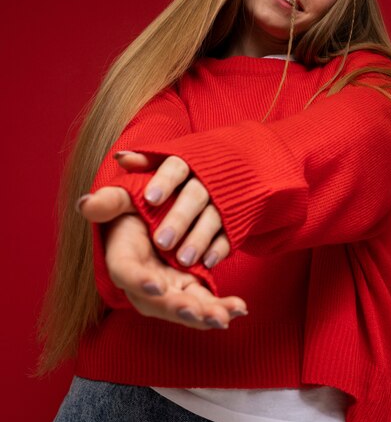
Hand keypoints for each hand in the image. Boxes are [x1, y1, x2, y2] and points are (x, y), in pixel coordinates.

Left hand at [79, 151, 230, 268]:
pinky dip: (219, 249)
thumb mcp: (166, 162)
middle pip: (196, 195)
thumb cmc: (189, 171)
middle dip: (179, 218)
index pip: (176, 167)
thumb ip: (143, 164)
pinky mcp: (235, 220)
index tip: (149, 199)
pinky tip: (207, 263)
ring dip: (199, 239)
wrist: (238, 169)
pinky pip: (229, 234)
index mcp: (188, 162)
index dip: (164, 182)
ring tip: (183, 260)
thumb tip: (121, 158)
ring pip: (213, 218)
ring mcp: (224, 201)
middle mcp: (207, 180)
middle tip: (161, 242)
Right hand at [104, 213, 246, 328]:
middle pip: (159, 302)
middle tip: (198, 312)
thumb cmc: (133, 208)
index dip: (140, 282)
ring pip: (185, 307)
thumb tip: (84, 203)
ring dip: (205, 314)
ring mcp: (168, 288)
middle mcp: (144, 283)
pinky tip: (240, 308)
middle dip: (179, 308)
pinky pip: (204, 302)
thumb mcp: (121, 199)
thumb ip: (107, 202)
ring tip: (226, 316)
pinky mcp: (188, 288)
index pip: (128, 275)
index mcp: (124, 260)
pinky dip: (220, 307)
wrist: (149, 217)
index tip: (157, 286)